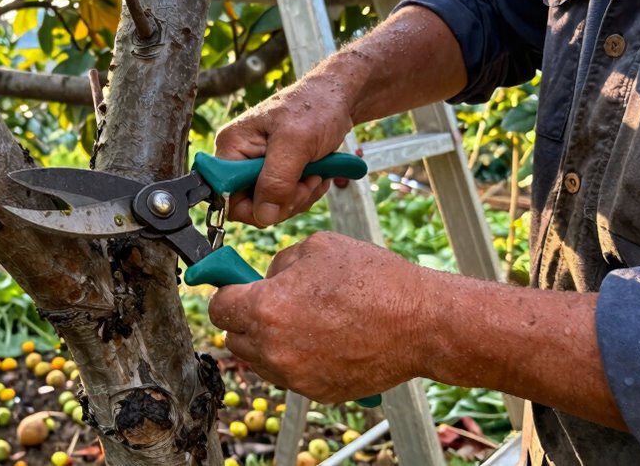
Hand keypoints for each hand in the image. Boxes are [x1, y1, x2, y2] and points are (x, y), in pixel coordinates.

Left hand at [208, 232, 433, 403]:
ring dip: (269, 342)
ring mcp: (295, 376)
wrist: (421, 322)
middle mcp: (274, 348)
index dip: (228, 293)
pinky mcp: (316, 392)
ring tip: (305, 320)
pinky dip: (297, 360)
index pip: (219, 308)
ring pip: (259, 361)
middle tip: (273, 303)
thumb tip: (265, 277)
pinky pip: (290, 375)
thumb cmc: (374, 280)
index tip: (237, 289)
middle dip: (246, 319)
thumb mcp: (318, 247)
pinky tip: (324, 339)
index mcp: (266, 308)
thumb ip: (280, 263)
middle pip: (233, 339)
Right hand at [214, 75, 356, 226]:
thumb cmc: (316, 107)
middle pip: (251, 205)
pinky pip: (283, 199)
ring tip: (316, 173)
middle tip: (308, 179)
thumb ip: (277, 180)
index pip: (225, 196)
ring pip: (270, 206)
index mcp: (232, 146)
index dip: (254, 206)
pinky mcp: (275, 171)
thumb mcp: (297, 143)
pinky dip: (304, 192)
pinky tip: (316, 174)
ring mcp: (257, 165)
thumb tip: (263, 216)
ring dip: (299, 196)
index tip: (284, 193)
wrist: (338, 97)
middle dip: (285, 200)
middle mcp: (239, 157)